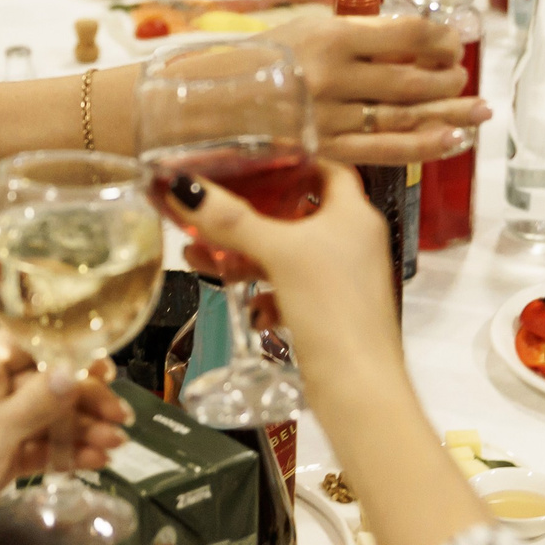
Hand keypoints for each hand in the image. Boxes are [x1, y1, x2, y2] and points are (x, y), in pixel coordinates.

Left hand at [0, 334, 130, 544]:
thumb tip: (75, 370)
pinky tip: (95, 460)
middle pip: (41, 382)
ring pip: (42, 418)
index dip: (67, 352)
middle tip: (121, 416)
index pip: (26, 344)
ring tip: (116, 444)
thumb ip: (38, 402)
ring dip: (79, 429)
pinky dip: (63, 452)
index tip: (105, 367)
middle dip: (82, 398)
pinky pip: (34, 448)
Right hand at [175, 163, 490, 544]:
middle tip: (214, 211)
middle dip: (252, 215)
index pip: (327, 169)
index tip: (258, 157)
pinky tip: (244, 301)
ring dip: (248, 255)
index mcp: (355, 215)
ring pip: (288, 255)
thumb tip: (187, 188)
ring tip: (204, 257)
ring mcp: (344, 281)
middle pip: (298, 213)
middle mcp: (355, 243)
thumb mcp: (277, 253)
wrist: (357, 387)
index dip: (294, 161)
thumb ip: (231, 219)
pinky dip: (264, 290)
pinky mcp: (330, 314)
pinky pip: (290, 290)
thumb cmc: (336, 314)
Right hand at [265, 13, 482, 167]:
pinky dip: (423, 146)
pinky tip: (451, 140)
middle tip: (462, 78)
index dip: (441, 39)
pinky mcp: (326, 149)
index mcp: (332, 36)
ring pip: (406, 117)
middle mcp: (336, 77)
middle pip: (413, 79)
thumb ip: (356, 33)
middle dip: (449, 79)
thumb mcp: (307, 28)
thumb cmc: (261, 58)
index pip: (408, 34)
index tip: (452, 43)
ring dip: (449, 114)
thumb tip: (410, 42)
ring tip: (478, 111)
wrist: (210, 101)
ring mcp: (332, 117)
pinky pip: (385, 150)